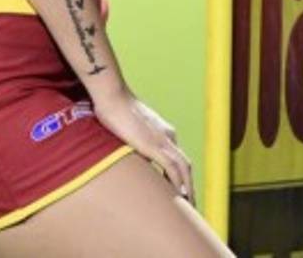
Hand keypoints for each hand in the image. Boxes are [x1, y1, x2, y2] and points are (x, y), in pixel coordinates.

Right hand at [94, 89, 195, 206]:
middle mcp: (168, 135)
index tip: (181, 192)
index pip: (178, 157)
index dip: (181, 175)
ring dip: (188, 188)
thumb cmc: (116, 110)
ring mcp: (162, 140)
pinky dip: (178, 182)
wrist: (113, 97)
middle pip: (185, 165)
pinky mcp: (154, 145)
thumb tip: (136, 159)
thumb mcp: (130, 130)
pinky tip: (180, 195)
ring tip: (189, 205)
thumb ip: (136, 143)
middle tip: (190, 204)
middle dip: (189, 185)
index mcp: (164, 131)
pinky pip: (172, 168)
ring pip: (183, 168)